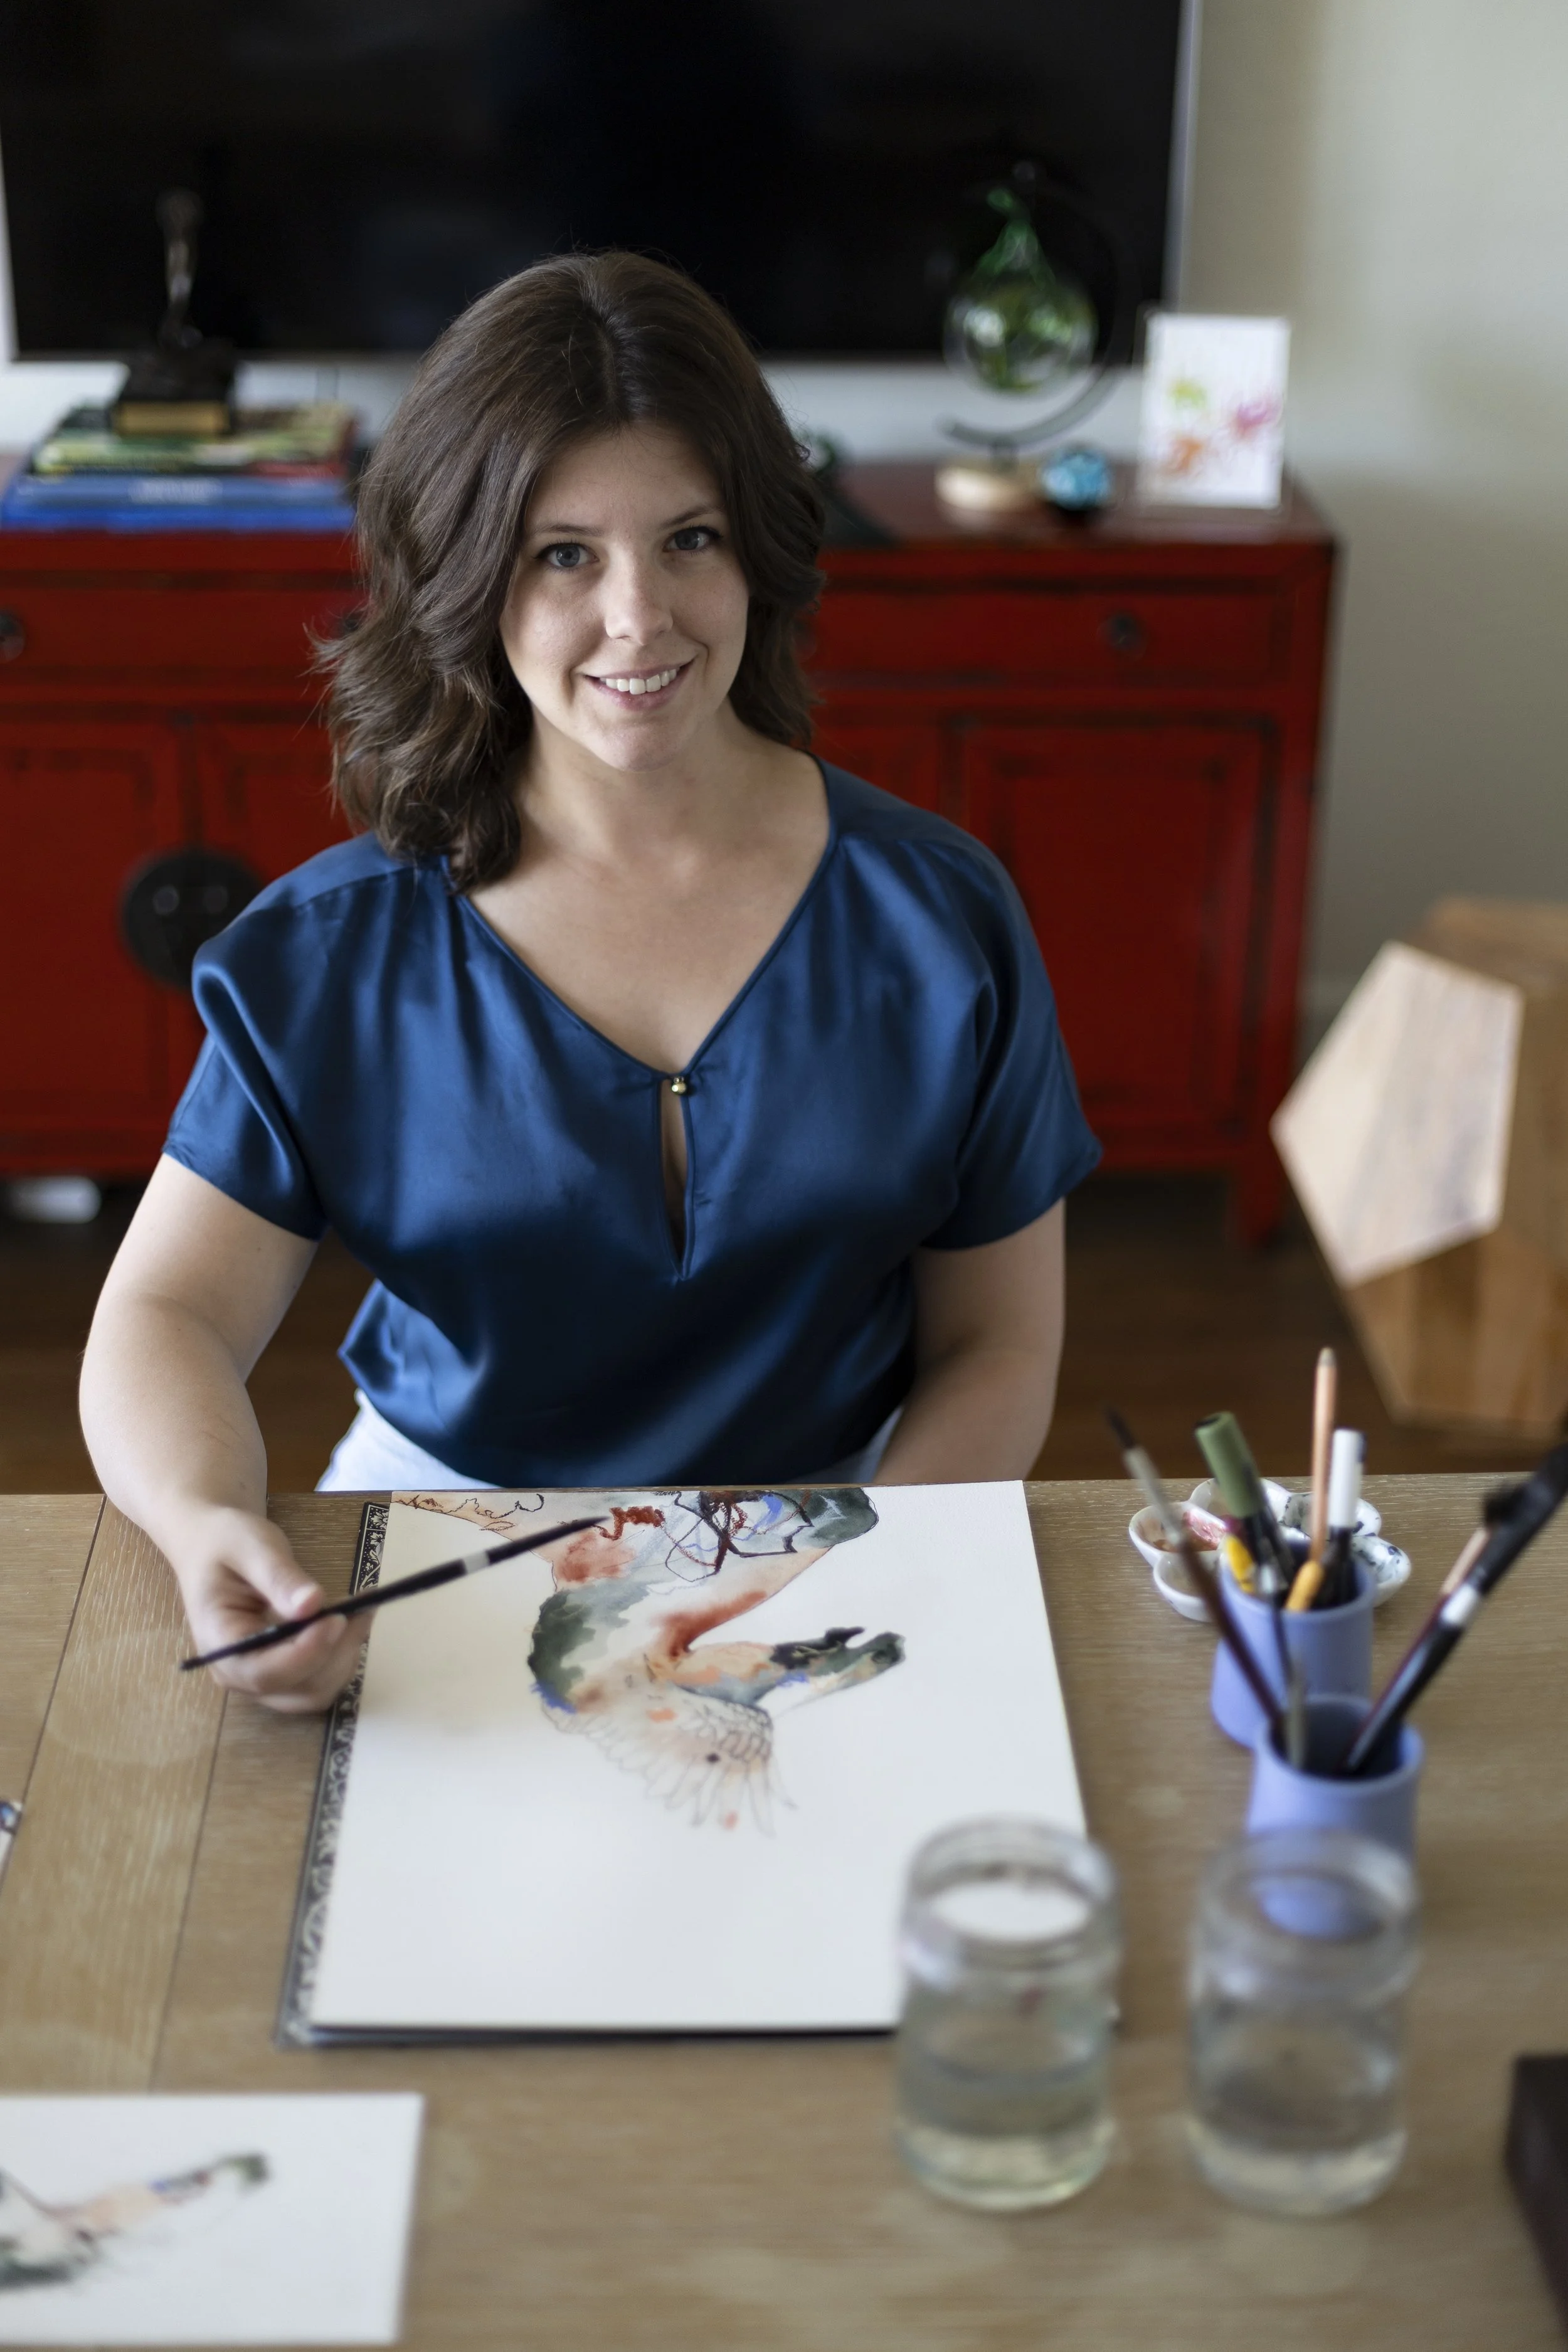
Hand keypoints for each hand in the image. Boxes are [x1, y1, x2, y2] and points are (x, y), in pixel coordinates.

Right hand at [170, 1505, 366, 1712]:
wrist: (211, 1546)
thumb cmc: (225, 1543)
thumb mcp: (250, 1548)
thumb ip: (279, 1577)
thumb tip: (313, 1604)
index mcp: (219, 1643)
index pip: (265, 1673)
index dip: (308, 1653)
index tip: (338, 1619)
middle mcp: (238, 1673)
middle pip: (298, 1690)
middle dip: (336, 1653)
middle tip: (361, 1606)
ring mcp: (260, 1676)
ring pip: (315, 1690)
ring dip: (345, 1654)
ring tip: (361, 1608)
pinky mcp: (281, 1670)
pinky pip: (319, 1677)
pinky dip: (342, 1653)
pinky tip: (353, 1619)